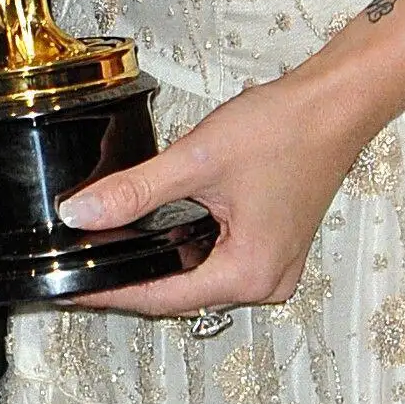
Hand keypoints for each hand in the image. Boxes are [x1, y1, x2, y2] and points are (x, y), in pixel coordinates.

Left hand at [55, 65, 371, 315]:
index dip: (111, 292)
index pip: (161, 298)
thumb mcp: (196, 160)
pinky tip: (159, 236)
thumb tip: (83, 214)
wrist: (333, 106)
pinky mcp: (274, 248)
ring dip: (159, 266)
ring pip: (199, 279)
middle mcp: (266, 282)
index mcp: (249, 273)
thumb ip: (135, 191)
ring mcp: (274, 267)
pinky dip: (186, 252)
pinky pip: (218, 263)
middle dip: (131, 280)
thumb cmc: (284, 130)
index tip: (71, 288)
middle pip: (180, 294)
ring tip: (110, 251)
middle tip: (82, 268)